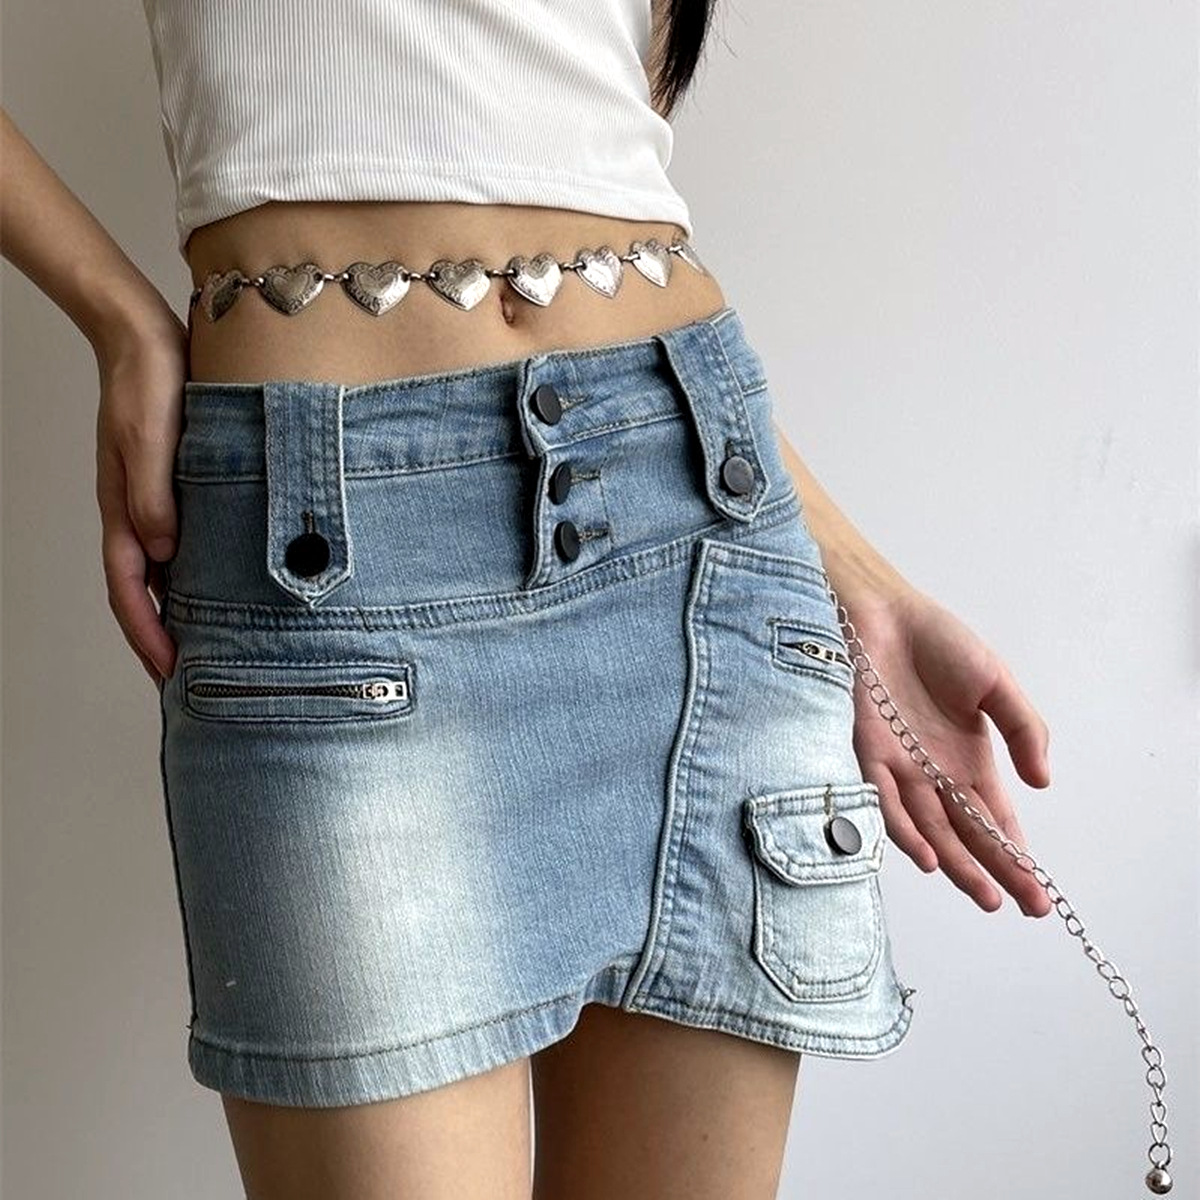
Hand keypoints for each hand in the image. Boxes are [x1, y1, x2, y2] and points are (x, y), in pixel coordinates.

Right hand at [94, 308, 187, 684]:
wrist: (148, 337)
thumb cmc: (147, 383)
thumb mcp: (149, 438)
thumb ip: (153, 495)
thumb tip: (162, 553)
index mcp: (122, 510)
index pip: (129, 590)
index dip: (147, 635)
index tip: (171, 675)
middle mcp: (136, 515)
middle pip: (143, 594)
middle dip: (161, 640)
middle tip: (189, 683)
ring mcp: (156, 503)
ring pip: (164, 574)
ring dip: (179, 614)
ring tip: (207, 649)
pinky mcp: (179, 488)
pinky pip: (184, 545)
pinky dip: (195, 576)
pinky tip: (219, 589)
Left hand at [842, 585, 1053, 917]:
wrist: (881, 611)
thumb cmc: (937, 642)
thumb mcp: (997, 683)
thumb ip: (1025, 729)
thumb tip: (1044, 784)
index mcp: (969, 760)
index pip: (996, 818)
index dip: (1017, 855)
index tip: (1039, 892)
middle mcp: (934, 772)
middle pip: (967, 833)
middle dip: (996, 871)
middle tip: (1024, 907)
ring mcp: (900, 767)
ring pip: (931, 828)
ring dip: (958, 863)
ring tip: (985, 894)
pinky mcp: (867, 753)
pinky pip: (885, 800)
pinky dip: (907, 829)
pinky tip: (931, 856)